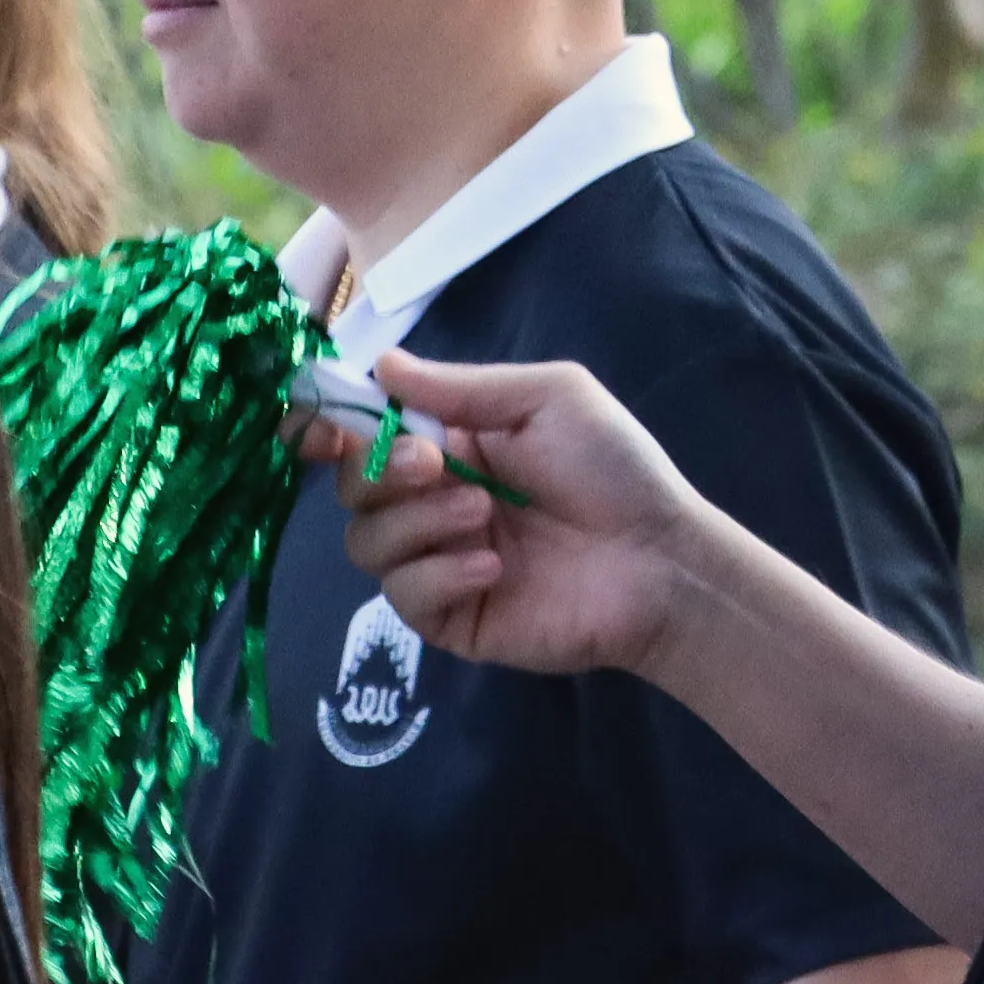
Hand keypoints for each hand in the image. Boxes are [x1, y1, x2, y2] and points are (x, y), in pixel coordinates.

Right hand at [337, 349, 719, 683]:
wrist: (660, 561)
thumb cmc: (614, 470)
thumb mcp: (547, 399)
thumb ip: (461, 386)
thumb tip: (380, 364)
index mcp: (450, 445)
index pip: (363, 436)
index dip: (329, 428)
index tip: (324, 427)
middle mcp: (433, 503)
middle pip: (351, 489)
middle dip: (380, 471)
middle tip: (435, 465)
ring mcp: (438, 563)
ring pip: (366, 544)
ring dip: (417, 522)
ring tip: (484, 516)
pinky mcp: (450, 618)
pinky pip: (403, 597)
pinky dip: (439, 574)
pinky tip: (494, 567)